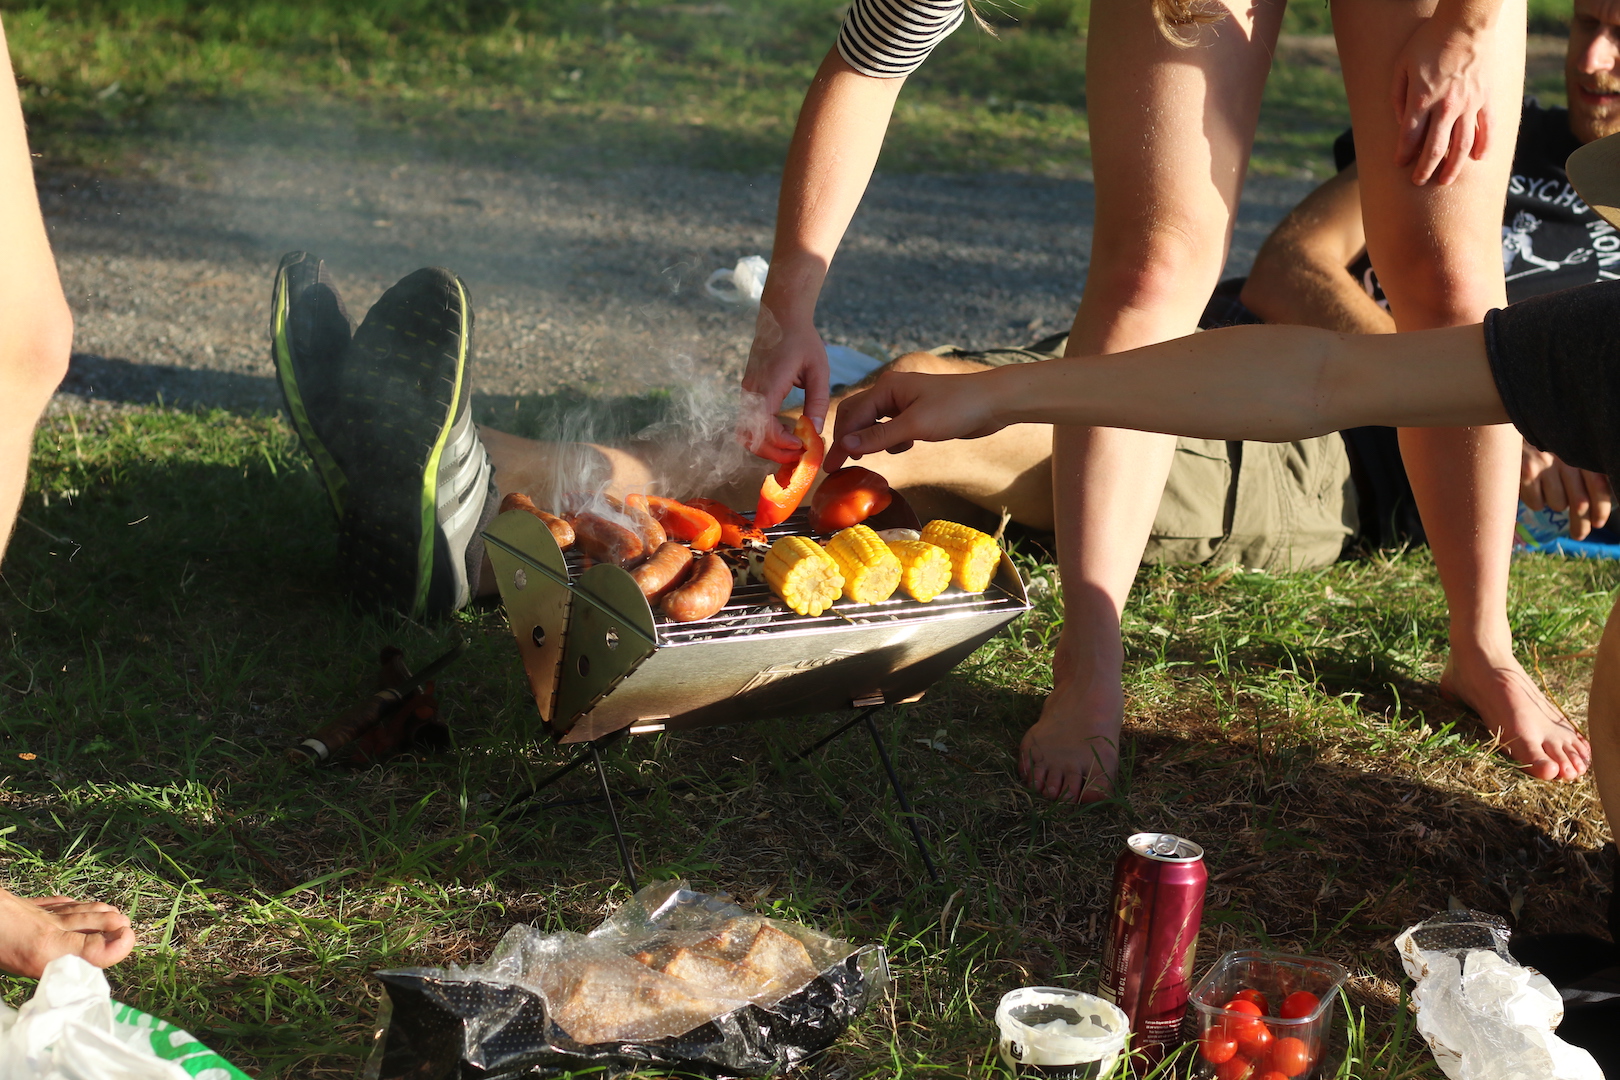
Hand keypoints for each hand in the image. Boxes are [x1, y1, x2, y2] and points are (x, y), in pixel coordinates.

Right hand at [739, 309, 828, 464]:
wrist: (781, 316)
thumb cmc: (803, 340)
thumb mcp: (819, 370)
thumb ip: (818, 402)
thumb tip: (814, 432)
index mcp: (768, 385)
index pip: (764, 427)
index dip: (781, 443)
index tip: (801, 445)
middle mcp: (751, 391)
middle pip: (750, 437)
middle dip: (774, 452)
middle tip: (798, 455)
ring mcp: (746, 392)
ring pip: (746, 433)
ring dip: (766, 446)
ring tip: (792, 447)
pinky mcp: (748, 392)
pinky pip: (749, 422)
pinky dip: (764, 435)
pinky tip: (786, 434)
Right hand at [825, 368, 1004, 471]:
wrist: (992, 402)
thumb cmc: (956, 408)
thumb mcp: (915, 425)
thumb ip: (880, 436)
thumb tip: (847, 444)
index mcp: (886, 388)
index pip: (852, 416)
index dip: (840, 442)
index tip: (830, 467)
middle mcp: (891, 392)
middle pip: (857, 417)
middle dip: (849, 440)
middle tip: (841, 467)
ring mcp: (904, 402)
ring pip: (874, 423)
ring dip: (871, 441)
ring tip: (868, 458)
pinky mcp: (917, 414)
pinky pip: (892, 428)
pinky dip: (892, 440)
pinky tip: (905, 447)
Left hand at [1390, 17, 1492, 184]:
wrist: (1466, 23)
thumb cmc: (1428, 42)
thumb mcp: (1401, 66)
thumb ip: (1397, 96)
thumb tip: (1398, 123)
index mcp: (1421, 99)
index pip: (1409, 137)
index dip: (1403, 154)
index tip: (1398, 164)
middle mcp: (1445, 107)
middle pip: (1434, 148)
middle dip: (1424, 169)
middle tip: (1418, 181)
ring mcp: (1469, 104)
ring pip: (1461, 145)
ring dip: (1452, 167)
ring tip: (1444, 180)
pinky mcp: (1487, 98)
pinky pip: (1488, 128)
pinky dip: (1484, 146)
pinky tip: (1478, 159)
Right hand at [1521, 443, 1611, 539]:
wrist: (1510, 428)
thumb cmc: (1547, 442)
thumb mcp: (1569, 449)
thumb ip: (1585, 469)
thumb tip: (1595, 502)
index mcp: (1582, 454)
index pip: (1599, 487)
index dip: (1601, 509)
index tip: (1599, 523)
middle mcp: (1567, 459)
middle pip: (1580, 503)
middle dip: (1581, 524)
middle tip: (1579, 535)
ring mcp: (1545, 466)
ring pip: (1558, 504)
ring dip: (1556, 503)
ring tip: (1550, 490)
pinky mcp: (1525, 473)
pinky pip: (1537, 503)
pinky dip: (1536, 502)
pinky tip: (1534, 488)